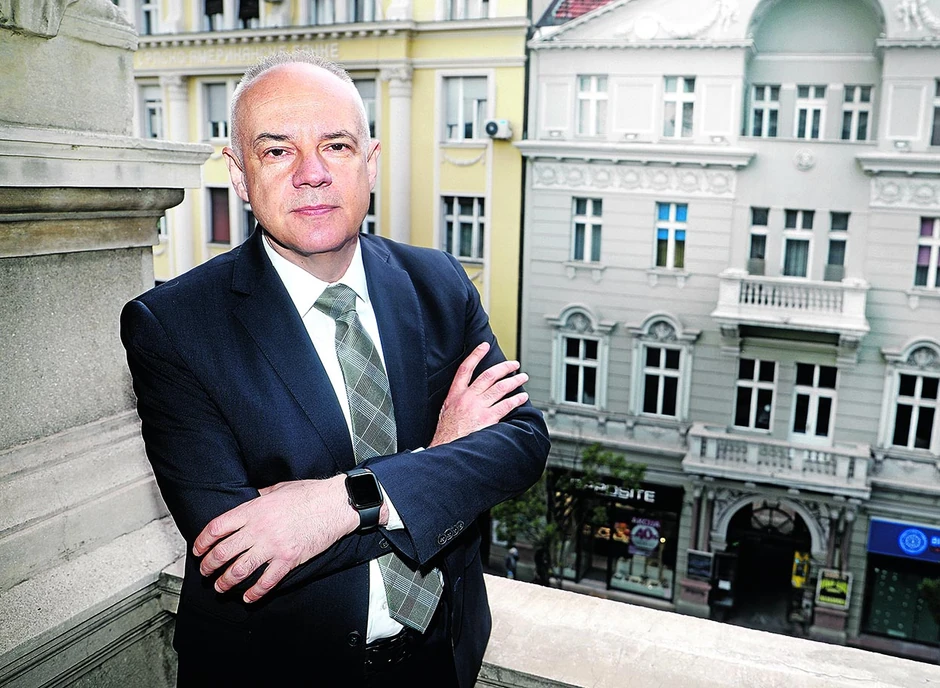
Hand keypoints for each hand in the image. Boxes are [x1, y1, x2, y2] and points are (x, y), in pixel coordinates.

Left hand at [192, 475, 356, 602]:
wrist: (334, 505)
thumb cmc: (308, 494)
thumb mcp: (277, 488)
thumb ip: (259, 496)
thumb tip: (249, 499)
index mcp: (254, 510)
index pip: (217, 528)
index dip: (202, 542)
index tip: (198, 550)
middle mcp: (259, 529)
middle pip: (223, 552)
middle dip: (209, 566)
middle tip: (206, 572)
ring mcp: (273, 546)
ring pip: (239, 570)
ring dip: (225, 582)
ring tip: (220, 587)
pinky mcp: (288, 559)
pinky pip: (266, 582)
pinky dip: (254, 593)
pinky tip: (248, 597)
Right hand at [429, 341, 528, 447]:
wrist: (446, 448)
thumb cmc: (447, 432)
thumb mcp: (446, 410)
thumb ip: (458, 399)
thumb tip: (471, 392)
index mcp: (455, 394)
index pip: (465, 368)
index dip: (475, 355)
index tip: (484, 346)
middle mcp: (467, 398)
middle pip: (488, 375)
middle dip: (504, 367)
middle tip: (514, 364)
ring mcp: (478, 408)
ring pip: (500, 388)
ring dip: (514, 381)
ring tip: (523, 378)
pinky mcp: (487, 419)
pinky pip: (506, 405)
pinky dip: (516, 399)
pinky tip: (523, 397)